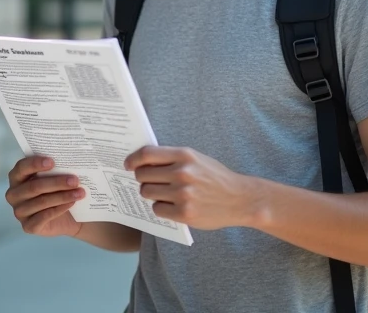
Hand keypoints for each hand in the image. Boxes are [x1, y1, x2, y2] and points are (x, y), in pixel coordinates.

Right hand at [6, 156, 84, 237]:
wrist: (66, 216)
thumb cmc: (57, 190)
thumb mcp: (54, 177)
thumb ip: (54, 168)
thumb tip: (67, 161)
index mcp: (16, 177)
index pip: (21, 168)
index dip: (35, 164)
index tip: (52, 162)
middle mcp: (14, 194)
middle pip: (34, 187)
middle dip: (56, 182)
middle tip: (75, 180)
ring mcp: (19, 212)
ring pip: (41, 201)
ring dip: (63, 196)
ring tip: (79, 192)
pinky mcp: (28, 226)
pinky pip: (44, 216)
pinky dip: (60, 209)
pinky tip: (71, 203)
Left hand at [127, 146, 257, 230]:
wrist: (240, 199)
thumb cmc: (215, 177)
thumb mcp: (197, 159)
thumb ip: (172, 159)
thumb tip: (142, 162)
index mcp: (185, 155)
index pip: (147, 154)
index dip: (133, 159)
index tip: (127, 165)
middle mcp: (182, 172)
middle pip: (143, 175)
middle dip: (142, 179)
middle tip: (149, 182)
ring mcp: (183, 193)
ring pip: (147, 192)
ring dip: (150, 194)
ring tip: (162, 194)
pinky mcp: (184, 213)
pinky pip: (157, 209)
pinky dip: (160, 208)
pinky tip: (171, 206)